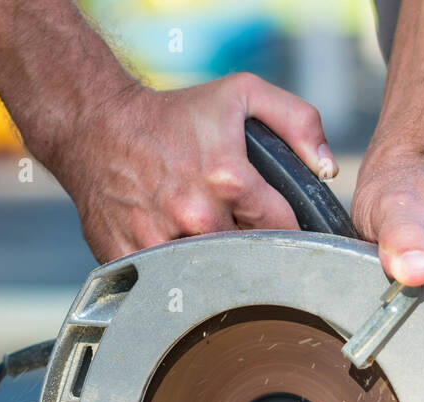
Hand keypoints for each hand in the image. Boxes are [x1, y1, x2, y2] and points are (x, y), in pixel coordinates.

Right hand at [47, 73, 336, 262]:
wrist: (97, 124)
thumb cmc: (171, 114)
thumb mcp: (242, 94)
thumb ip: (298, 120)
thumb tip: (327, 167)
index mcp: (228, 179)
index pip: (283, 229)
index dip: (286, 231)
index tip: (278, 229)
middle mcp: (196, 215)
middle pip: (249, 258)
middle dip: (252, 251)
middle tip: (242, 236)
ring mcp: (160, 240)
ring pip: (210, 276)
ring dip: (216, 268)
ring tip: (209, 246)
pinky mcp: (130, 257)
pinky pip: (166, 284)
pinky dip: (174, 278)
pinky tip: (175, 259)